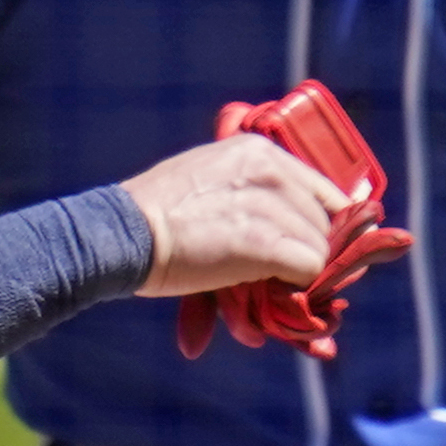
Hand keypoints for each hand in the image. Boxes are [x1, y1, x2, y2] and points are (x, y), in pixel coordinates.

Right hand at [116, 136, 349, 299]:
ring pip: (319, 249)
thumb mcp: (209, 177)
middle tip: (277, 275)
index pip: (323, 192)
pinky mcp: (266, 242)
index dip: (318, 226)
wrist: (122, 232)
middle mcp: (271, 171)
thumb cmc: (156, 213)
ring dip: (296, 274)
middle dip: (305, 252)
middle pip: (323, 223)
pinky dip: (295, 287)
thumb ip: (251, 193)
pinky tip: (268, 293)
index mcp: (261, 151)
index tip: (305, 248)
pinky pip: (309, 270)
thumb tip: (288, 238)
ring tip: (264, 287)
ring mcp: (270, 206)